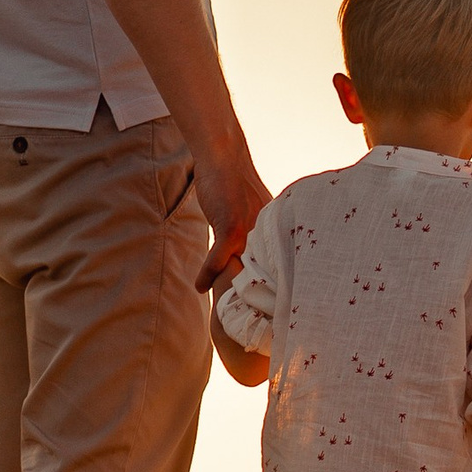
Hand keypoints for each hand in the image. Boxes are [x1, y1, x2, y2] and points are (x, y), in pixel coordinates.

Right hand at [192, 138, 270, 293]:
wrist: (224, 156)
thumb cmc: (233, 182)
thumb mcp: (250, 207)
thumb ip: (250, 229)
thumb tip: (244, 249)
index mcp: (272, 231)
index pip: (272, 266)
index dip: (267, 285)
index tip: (265, 306)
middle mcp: (265, 234)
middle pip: (260, 273)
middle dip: (255, 294)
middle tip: (248, 316)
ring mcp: (249, 232)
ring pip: (240, 270)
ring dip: (229, 289)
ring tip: (223, 307)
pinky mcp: (231, 227)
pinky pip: (218, 259)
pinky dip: (207, 274)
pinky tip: (198, 285)